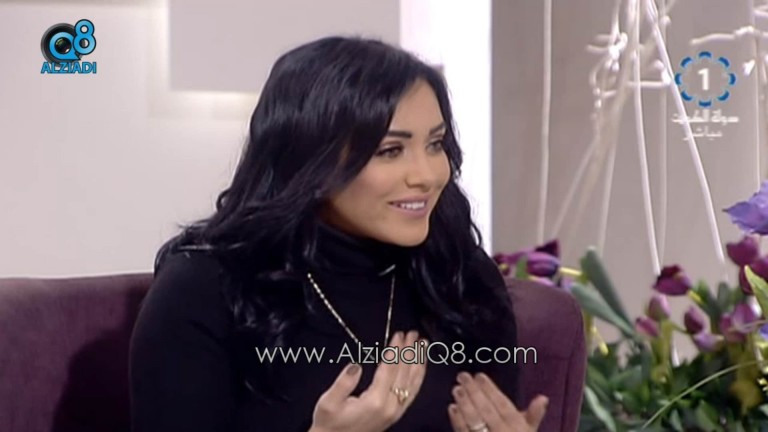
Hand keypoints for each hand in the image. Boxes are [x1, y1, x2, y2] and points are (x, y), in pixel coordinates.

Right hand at [309, 331, 427, 431]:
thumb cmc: (329, 423)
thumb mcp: (328, 402)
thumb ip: (343, 383)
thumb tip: (356, 365)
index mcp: (374, 401)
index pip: (389, 369)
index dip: (395, 350)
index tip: (399, 335)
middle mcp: (390, 406)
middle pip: (404, 374)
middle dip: (409, 352)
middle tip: (413, 333)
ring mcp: (396, 412)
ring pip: (412, 383)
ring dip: (418, 362)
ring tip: (422, 344)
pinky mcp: (396, 415)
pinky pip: (412, 393)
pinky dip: (418, 377)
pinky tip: (420, 367)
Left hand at [447, 372, 547, 431]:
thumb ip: (534, 415)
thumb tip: (543, 398)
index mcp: (517, 427)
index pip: (503, 405)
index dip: (490, 390)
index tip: (479, 376)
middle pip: (486, 410)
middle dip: (474, 392)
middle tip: (463, 377)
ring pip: (474, 421)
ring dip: (464, 404)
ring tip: (456, 389)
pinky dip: (457, 420)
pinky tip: (452, 407)